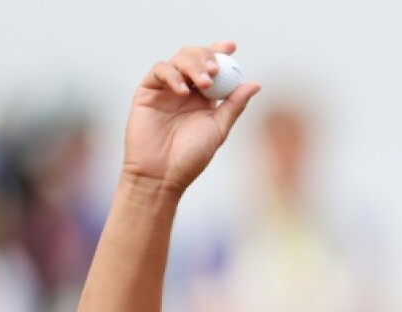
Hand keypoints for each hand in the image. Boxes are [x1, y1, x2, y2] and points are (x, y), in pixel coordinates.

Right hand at [122, 42, 260, 192]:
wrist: (162, 175)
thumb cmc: (191, 157)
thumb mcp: (218, 129)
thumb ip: (234, 105)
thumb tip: (254, 84)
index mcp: (204, 97)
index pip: (212, 67)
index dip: (220, 52)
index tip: (231, 47)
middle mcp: (186, 90)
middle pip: (195, 57)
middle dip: (207, 57)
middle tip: (216, 69)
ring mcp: (165, 90)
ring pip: (178, 60)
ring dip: (193, 65)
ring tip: (204, 83)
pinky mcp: (147, 92)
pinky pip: (159, 71)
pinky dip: (173, 75)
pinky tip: (183, 91)